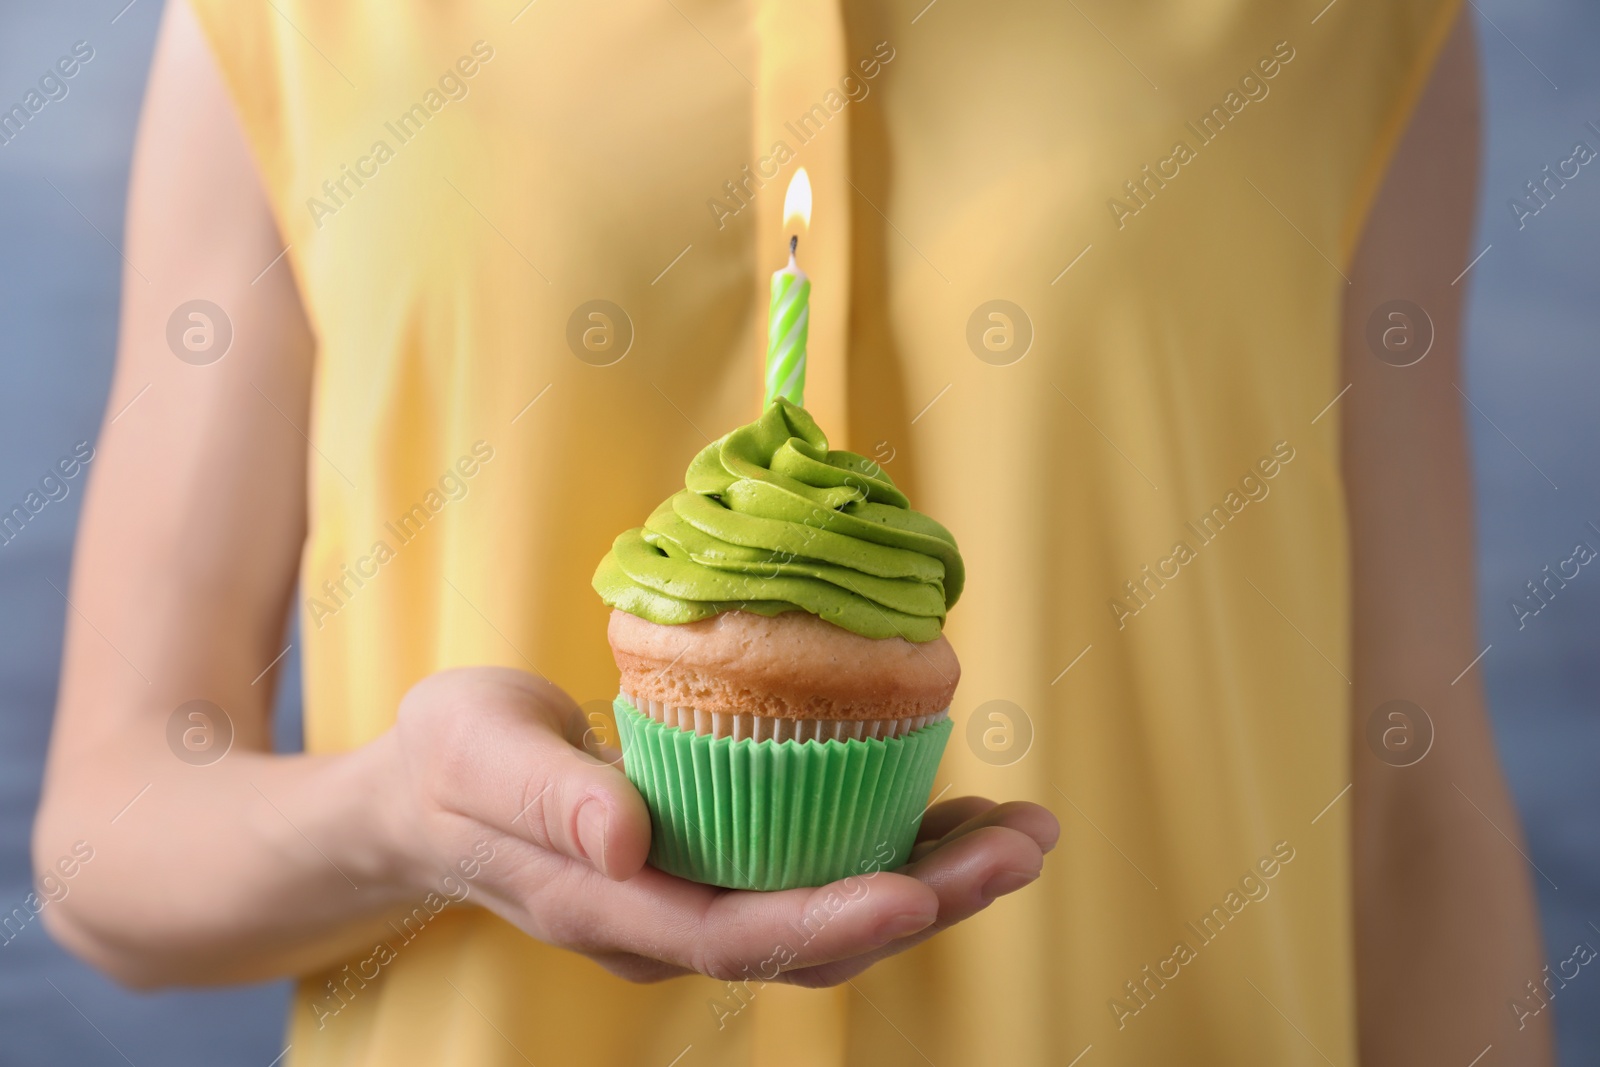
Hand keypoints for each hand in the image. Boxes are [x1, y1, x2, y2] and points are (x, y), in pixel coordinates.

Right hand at [381, 667, 1058, 984]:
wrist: (430, 795)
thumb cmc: (450, 764)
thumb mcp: (476, 752)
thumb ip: (547, 798)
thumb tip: (628, 838)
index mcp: (614, 907)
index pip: (741, 936)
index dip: (836, 921)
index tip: (921, 891)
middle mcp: (672, 924)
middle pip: (815, 938)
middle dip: (929, 901)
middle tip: (1024, 843)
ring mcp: (700, 902)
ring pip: (833, 911)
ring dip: (935, 878)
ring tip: (1022, 829)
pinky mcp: (720, 866)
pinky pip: (820, 870)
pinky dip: (896, 845)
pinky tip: (955, 812)